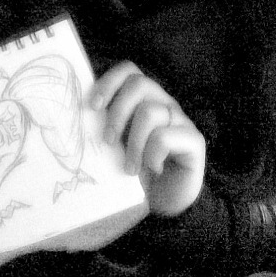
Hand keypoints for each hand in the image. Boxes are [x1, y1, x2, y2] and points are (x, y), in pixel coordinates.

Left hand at [90, 61, 204, 215]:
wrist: (164, 205)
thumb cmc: (136, 172)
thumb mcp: (116, 145)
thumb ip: (105, 125)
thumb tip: (81, 114)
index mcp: (144, 100)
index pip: (129, 71)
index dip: (110, 81)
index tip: (93, 107)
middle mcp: (164, 104)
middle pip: (139, 84)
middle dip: (118, 112)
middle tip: (108, 141)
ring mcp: (180, 120)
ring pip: (151, 111)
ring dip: (134, 143)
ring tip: (129, 168)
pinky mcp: (194, 140)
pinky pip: (165, 136)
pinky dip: (153, 155)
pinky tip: (154, 168)